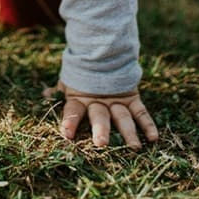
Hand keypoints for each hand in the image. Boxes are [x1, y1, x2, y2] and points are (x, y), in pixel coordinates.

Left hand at [43, 82, 158, 149]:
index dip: (70, 121)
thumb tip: (44, 96)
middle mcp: (99, 101)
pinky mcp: (131, 98)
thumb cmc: (82, 72)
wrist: (104, 51)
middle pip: (99, 116)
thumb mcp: (69, 80)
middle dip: (100, 129)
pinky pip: (141, 112)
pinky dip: (148, 124)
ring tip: (134, 148)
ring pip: (123, 117)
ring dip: (129, 132)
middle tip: (101, 144)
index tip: (66, 135)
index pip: (73, 111)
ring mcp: (117, 100)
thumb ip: (59, 89)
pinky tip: (154, 138)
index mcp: (80, 98)